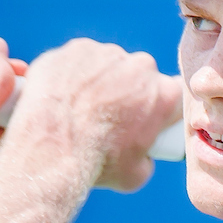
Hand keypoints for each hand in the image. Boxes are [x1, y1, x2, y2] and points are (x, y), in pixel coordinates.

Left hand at [9, 38, 181, 191]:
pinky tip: (63, 96)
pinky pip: (78, 59)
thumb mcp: (136, 174)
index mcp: (164, 94)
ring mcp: (107, 54)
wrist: (53, 149)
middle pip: (138, 75)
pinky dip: (71, 73)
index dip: (156, 107)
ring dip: (98, 80)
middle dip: (126, 90)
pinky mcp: (75, 48)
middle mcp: (141, 66)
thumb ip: (147, 156)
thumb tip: (142, 154)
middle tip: (105, 115)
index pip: (169, 94)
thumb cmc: (96, 164)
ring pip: (107, 64)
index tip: (141, 118)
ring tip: (79, 107)